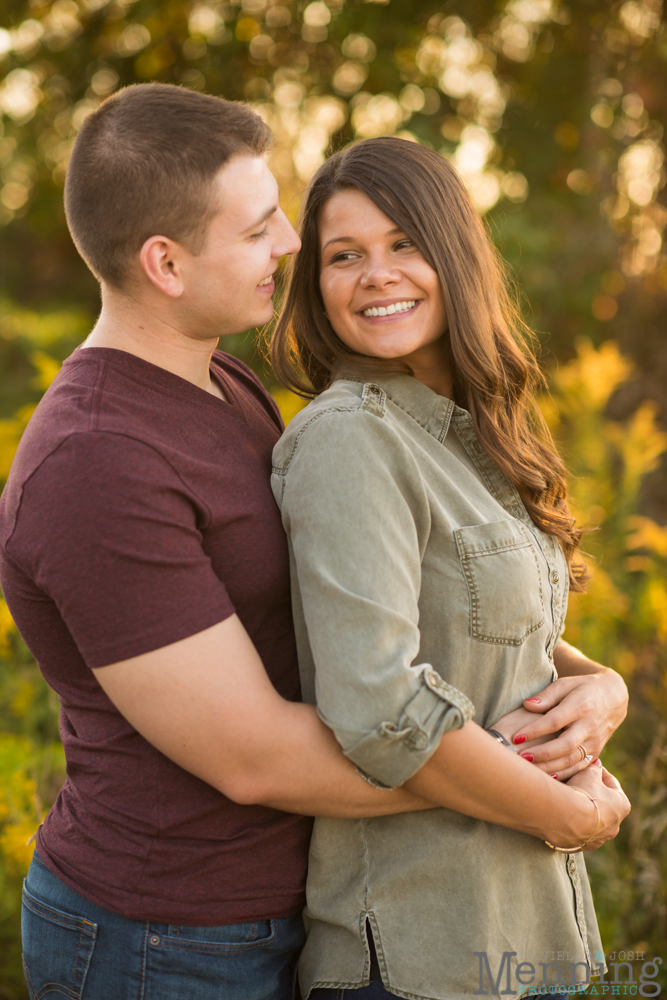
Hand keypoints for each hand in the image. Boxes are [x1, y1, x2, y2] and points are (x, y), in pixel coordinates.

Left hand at [492, 666, 627, 779]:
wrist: (614, 698)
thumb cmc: (582, 689)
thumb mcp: (566, 684)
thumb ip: (547, 695)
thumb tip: (527, 705)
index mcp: (581, 706)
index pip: (555, 721)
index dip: (535, 730)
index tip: (516, 736)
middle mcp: (590, 726)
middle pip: (565, 745)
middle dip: (542, 753)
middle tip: (521, 757)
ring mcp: (595, 742)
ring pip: (572, 760)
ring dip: (550, 767)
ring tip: (530, 771)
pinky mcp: (596, 752)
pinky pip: (580, 767)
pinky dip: (564, 774)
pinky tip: (548, 779)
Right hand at [556, 760, 629, 850]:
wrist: (566, 818)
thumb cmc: (583, 793)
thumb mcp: (589, 773)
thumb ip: (594, 769)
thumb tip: (596, 764)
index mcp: (622, 806)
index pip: (611, 783)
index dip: (598, 771)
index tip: (588, 765)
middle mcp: (614, 825)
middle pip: (602, 803)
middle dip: (591, 792)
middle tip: (576, 781)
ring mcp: (599, 839)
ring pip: (590, 819)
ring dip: (582, 808)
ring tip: (567, 796)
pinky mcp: (582, 845)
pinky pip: (577, 830)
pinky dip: (572, 821)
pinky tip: (562, 811)